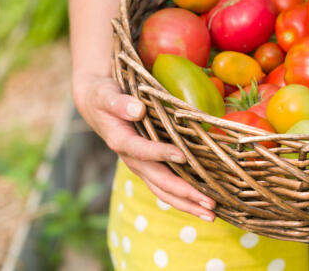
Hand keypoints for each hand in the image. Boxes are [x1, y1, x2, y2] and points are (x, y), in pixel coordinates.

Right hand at [72, 73, 216, 220]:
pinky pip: (166, 186)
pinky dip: (184, 197)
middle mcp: (132, 159)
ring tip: (211, 213)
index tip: (181, 156)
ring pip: (163, 190)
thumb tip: (137, 110)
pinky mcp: (149, 167)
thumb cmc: (103, 97)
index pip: (141, 151)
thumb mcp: (106, 95)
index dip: (160, 154)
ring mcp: (141, 166)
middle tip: (209, 203)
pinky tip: (202, 204)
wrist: (97, 106)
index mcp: (120, 141)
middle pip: (158, 181)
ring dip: (187, 203)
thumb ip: (119, 103)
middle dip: (183, 193)